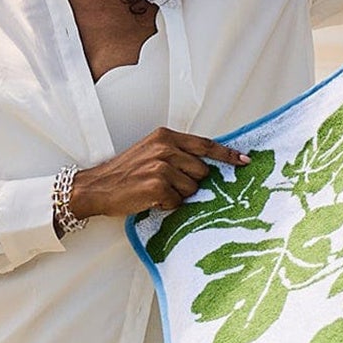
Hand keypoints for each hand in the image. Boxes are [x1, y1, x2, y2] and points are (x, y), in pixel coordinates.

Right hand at [68, 128, 249, 219]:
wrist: (98, 187)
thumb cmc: (126, 174)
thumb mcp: (152, 152)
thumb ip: (178, 154)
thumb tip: (208, 168)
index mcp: (165, 136)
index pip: (205, 145)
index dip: (227, 155)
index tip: (245, 161)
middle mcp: (165, 148)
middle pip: (202, 172)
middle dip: (190, 183)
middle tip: (166, 184)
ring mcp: (161, 166)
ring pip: (192, 189)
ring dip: (178, 196)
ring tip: (156, 191)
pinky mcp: (157, 186)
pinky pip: (178, 202)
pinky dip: (167, 205)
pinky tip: (151, 199)